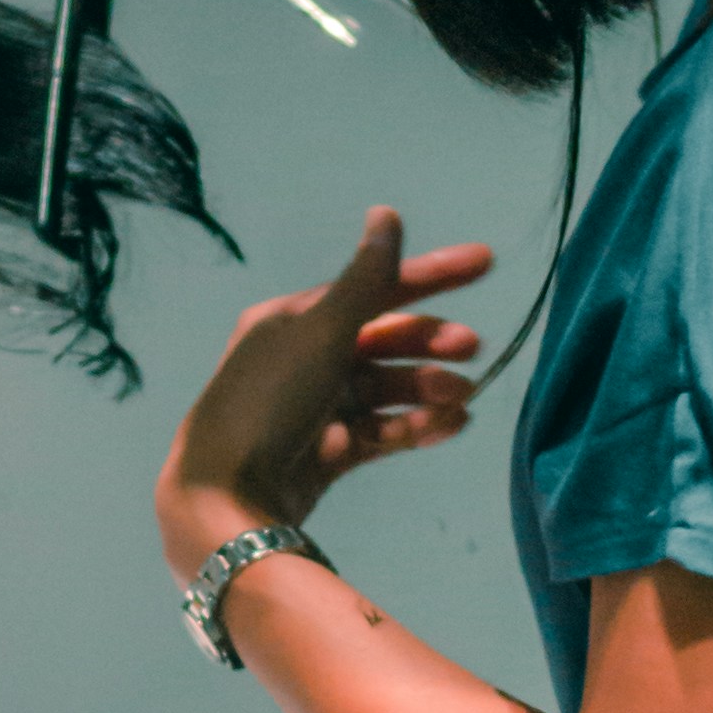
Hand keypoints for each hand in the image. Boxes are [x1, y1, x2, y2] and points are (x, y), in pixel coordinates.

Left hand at [155, 207, 493, 565]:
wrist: (228, 498)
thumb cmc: (269, 402)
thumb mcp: (321, 334)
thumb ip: (365, 279)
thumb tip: (386, 214)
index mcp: (293, 320)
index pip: (373, 288)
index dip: (431, 276)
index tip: (485, 264)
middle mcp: (303, 358)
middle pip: (383, 340)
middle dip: (430, 342)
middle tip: (472, 347)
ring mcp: (316, 408)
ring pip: (386, 388)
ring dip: (427, 387)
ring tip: (462, 396)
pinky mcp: (328, 452)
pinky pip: (381, 430)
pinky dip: (414, 425)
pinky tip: (450, 426)